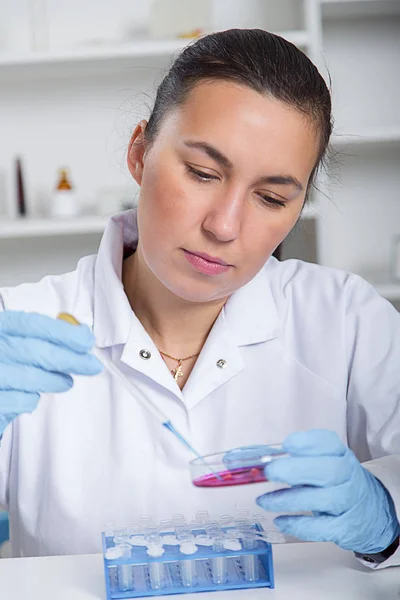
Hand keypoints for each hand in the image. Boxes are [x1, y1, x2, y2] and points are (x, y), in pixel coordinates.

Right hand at [0, 311, 102, 436]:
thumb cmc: (3, 363)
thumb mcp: (15, 341)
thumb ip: (40, 336)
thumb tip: (80, 335)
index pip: (31, 324)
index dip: (61, 332)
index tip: (85, 340)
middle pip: (34, 351)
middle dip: (68, 359)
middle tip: (90, 365)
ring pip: (28, 377)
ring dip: (54, 380)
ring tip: (66, 382)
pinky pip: (18, 401)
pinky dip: (31, 399)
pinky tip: (32, 396)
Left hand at [256, 429, 399, 553]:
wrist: (370, 511)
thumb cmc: (336, 482)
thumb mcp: (325, 462)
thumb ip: (300, 459)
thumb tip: (261, 461)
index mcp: (339, 454)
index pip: (328, 443)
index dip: (307, 443)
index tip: (287, 445)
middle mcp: (348, 475)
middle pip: (328, 471)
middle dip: (296, 470)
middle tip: (269, 472)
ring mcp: (348, 502)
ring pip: (322, 500)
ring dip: (289, 500)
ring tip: (264, 500)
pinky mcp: (345, 528)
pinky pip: (321, 528)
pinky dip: (298, 525)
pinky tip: (281, 521)